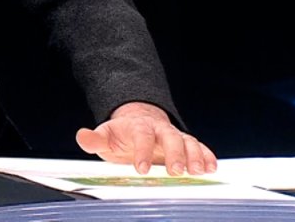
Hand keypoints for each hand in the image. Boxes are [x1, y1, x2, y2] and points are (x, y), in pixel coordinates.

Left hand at [75, 101, 216, 174]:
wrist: (138, 122)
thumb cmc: (121, 135)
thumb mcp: (105, 136)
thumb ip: (94, 139)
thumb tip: (82, 136)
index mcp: (138, 126)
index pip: (141, 135)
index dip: (142, 151)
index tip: (141, 168)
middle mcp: (159, 129)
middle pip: (170, 137)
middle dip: (174, 154)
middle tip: (176, 171)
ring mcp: (174, 136)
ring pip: (188, 141)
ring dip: (194, 155)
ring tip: (198, 171)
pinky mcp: (186, 144)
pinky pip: (199, 147)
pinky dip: (207, 155)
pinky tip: (212, 167)